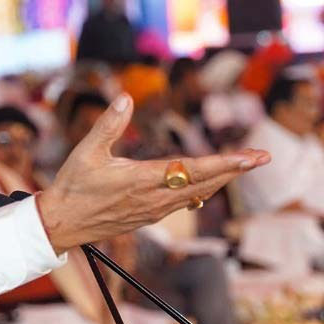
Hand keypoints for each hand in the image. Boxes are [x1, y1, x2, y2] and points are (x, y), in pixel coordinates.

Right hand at [38, 95, 270, 253]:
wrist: (61, 224)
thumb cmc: (72, 187)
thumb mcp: (86, 152)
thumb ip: (108, 125)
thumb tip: (126, 99)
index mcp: (141, 180)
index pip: (192, 170)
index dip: (224, 164)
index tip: (250, 158)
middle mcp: (153, 198)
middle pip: (204, 184)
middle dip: (235, 170)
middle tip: (262, 157)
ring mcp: (153, 210)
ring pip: (197, 195)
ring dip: (221, 180)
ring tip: (243, 166)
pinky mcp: (149, 216)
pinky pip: (184, 203)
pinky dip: (202, 190)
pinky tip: (210, 184)